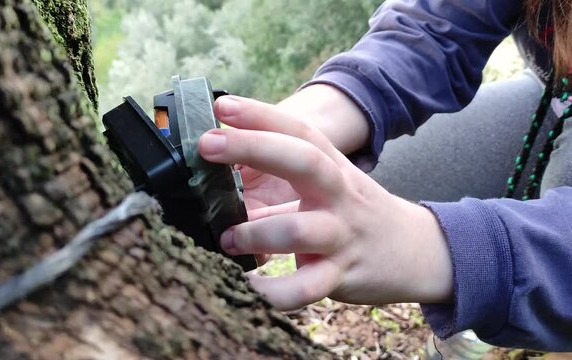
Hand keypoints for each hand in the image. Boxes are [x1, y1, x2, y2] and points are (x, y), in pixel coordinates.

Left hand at [199, 96, 452, 310]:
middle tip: (208, 145)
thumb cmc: (356, 213)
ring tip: (227, 239)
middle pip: (303, 162)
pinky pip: (305, 288)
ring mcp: (342, 235)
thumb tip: (221, 178)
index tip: (224, 105)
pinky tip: (249, 287)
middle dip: (254, 148)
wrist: (416, 252)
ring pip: (298, 229)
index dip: (262, 116)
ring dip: (255, 232)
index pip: (299, 132)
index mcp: (333, 168)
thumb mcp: (330, 186)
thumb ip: (284, 180)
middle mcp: (339, 195)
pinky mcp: (341, 275)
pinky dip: (274, 292)